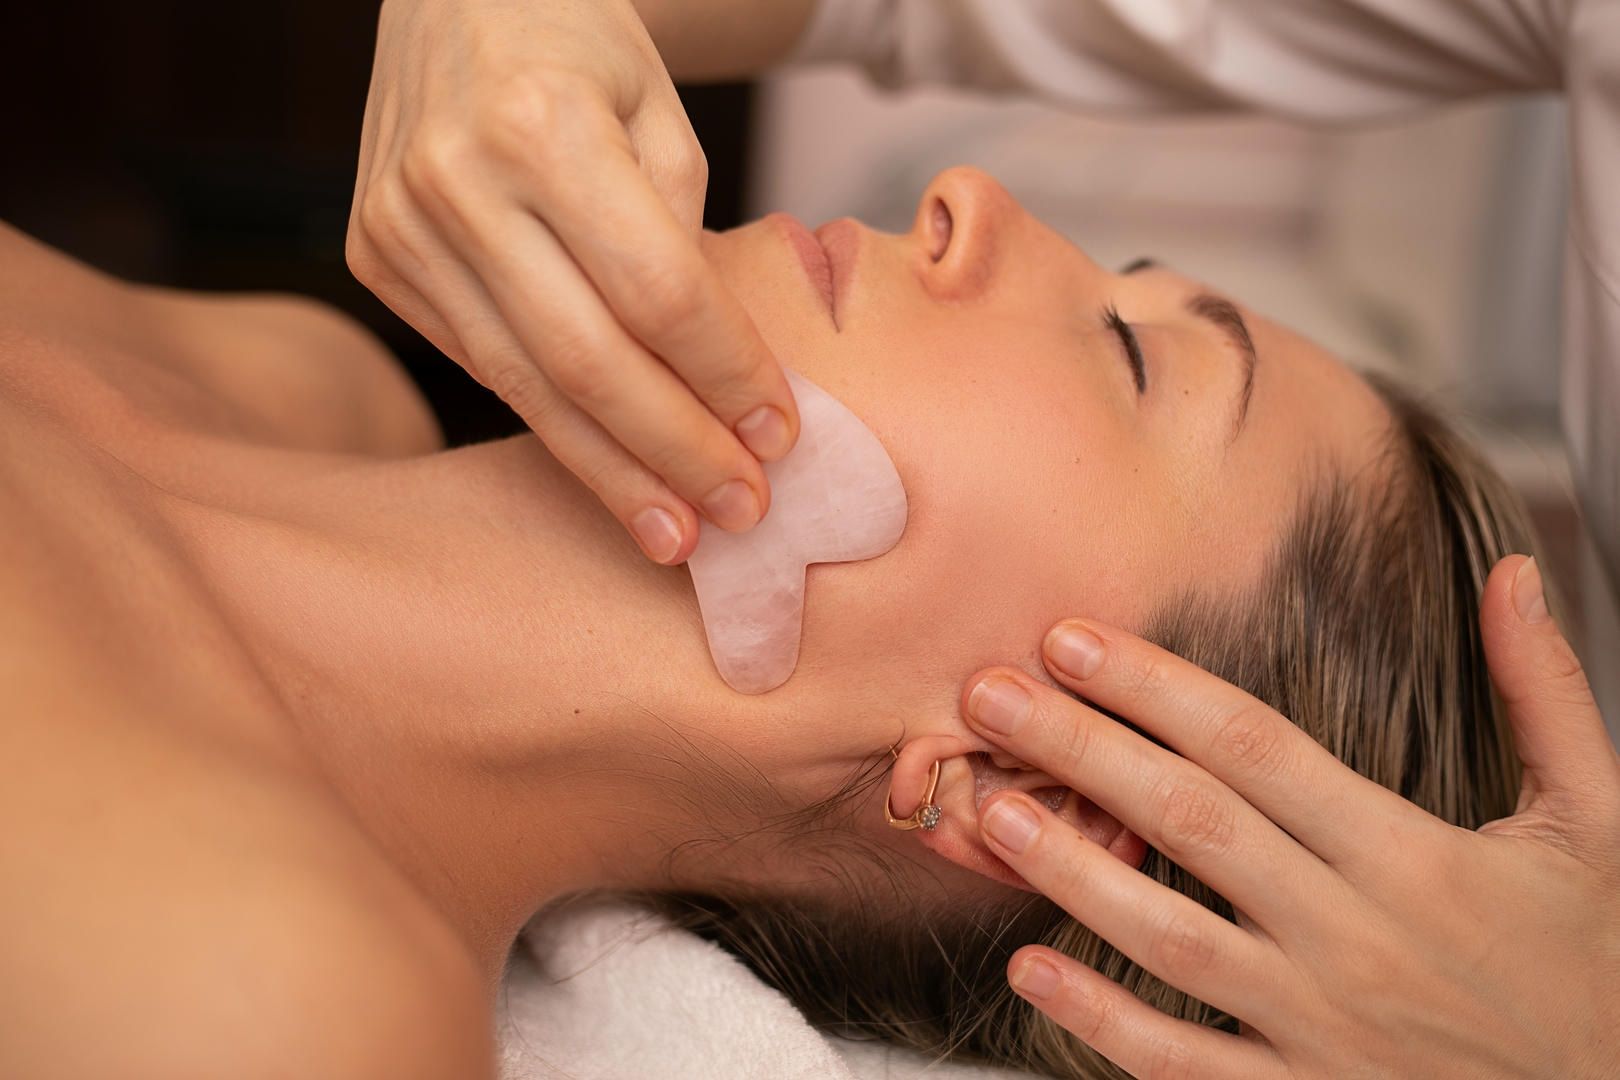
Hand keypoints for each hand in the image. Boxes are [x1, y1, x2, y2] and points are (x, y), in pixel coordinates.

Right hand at [348, 0, 798, 563]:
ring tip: (678, 531)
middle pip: (587, 359)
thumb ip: (682, 236)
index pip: (659, 289)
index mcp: (543, 123)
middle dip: (675, 450)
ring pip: (524, 385)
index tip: (781, 435)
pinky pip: (482, 365)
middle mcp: (454, 179)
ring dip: (611, 471)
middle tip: (743, 512)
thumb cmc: (578, 49)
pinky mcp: (375, 261)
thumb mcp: (658, 111)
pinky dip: (553, 422)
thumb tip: (710, 379)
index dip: (725, 375)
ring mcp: (399, 225)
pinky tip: (609, 468)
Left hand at [963, 555, 1619, 1077]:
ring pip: (1173, 940)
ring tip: (990, 812)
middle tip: (989, 695)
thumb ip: (1545, 693)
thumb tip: (1516, 575)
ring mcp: (1323, 1026)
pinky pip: (1188, 1065)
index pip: (1258, 748)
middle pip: (1194, 822)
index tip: (1074, 640)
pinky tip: (1033, 969)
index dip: (1156, 688)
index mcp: (1414, 856)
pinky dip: (1106, 1022)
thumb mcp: (1597, 821)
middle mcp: (1356, 935)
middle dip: (1081, 750)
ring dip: (1074, 874)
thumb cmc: (1599, 964)